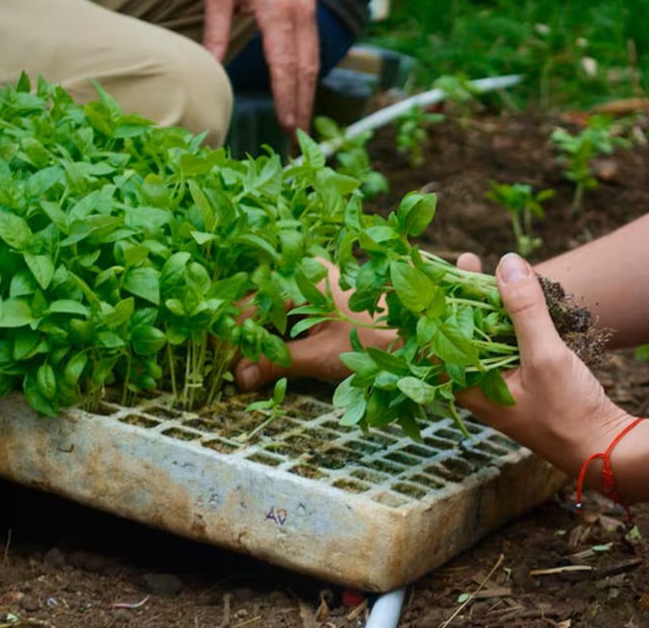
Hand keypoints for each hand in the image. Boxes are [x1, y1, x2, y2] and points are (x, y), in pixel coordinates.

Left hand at [204, 0, 318, 133]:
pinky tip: (301, 91)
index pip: (285, 66)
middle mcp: (300, 13)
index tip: (287, 126)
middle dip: (304, 107)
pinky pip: (313, 47)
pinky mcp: (309, 7)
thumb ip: (217, 27)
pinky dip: (308, 74)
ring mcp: (308, 9)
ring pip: (315, 60)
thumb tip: (212, 66)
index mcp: (278, 11)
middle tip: (299, 139)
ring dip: (308, 94)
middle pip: (307, 70)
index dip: (287, 99)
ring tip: (301, 122)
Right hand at [234, 260, 395, 390]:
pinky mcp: (318, 296)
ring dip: (258, 338)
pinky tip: (269, 357)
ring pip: (269, 309)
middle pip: (257, 304)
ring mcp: (311, 282)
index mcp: (303, 275)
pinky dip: (275, 335)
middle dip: (245, 338)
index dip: (238, 341)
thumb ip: (279, 363)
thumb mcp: (324, 355)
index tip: (230, 372)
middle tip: (235, 373)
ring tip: (248, 369)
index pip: (251, 305)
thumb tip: (239, 378)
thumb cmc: (376, 341)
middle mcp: (303, 270)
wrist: (418, 337)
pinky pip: (285, 312)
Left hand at [456, 253, 637, 476]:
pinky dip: (511, 323)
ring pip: (487, 339)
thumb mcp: (545, 355)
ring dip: (489, 307)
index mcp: (470, 387)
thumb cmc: (568, 412)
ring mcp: (502, 386)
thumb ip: (525, 310)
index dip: (437, 304)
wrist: (604, 449)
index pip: (438, 340)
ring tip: (490, 273)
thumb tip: (507, 262)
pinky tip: (519, 302)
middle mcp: (480, 388)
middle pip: (462, 334)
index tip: (440, 272)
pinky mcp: (523, 383)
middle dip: (464, 297)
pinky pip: (508, 347)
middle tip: (469, 261)